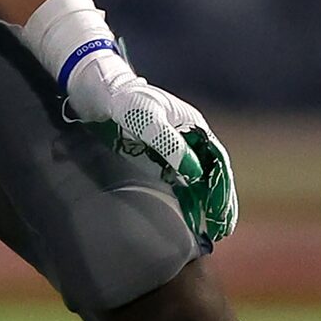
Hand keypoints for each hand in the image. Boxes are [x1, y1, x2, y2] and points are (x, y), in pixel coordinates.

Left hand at [65, 49, 238, 243]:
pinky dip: (183, 197)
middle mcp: (187, 136)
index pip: (217, 162)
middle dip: (218, 201)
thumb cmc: (124, 100)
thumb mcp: (146, 120)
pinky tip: (183, 216)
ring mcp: (171, 145)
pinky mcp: (153, 154)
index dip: (223, 189)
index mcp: (194, 125)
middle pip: (210, 173)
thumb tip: (195, 174)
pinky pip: (175, 179)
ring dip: (202, 203)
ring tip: (208, 230)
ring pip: (195, 178)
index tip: (223, 215)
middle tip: (221, 230)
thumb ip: (169, 144)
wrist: (97, 90)